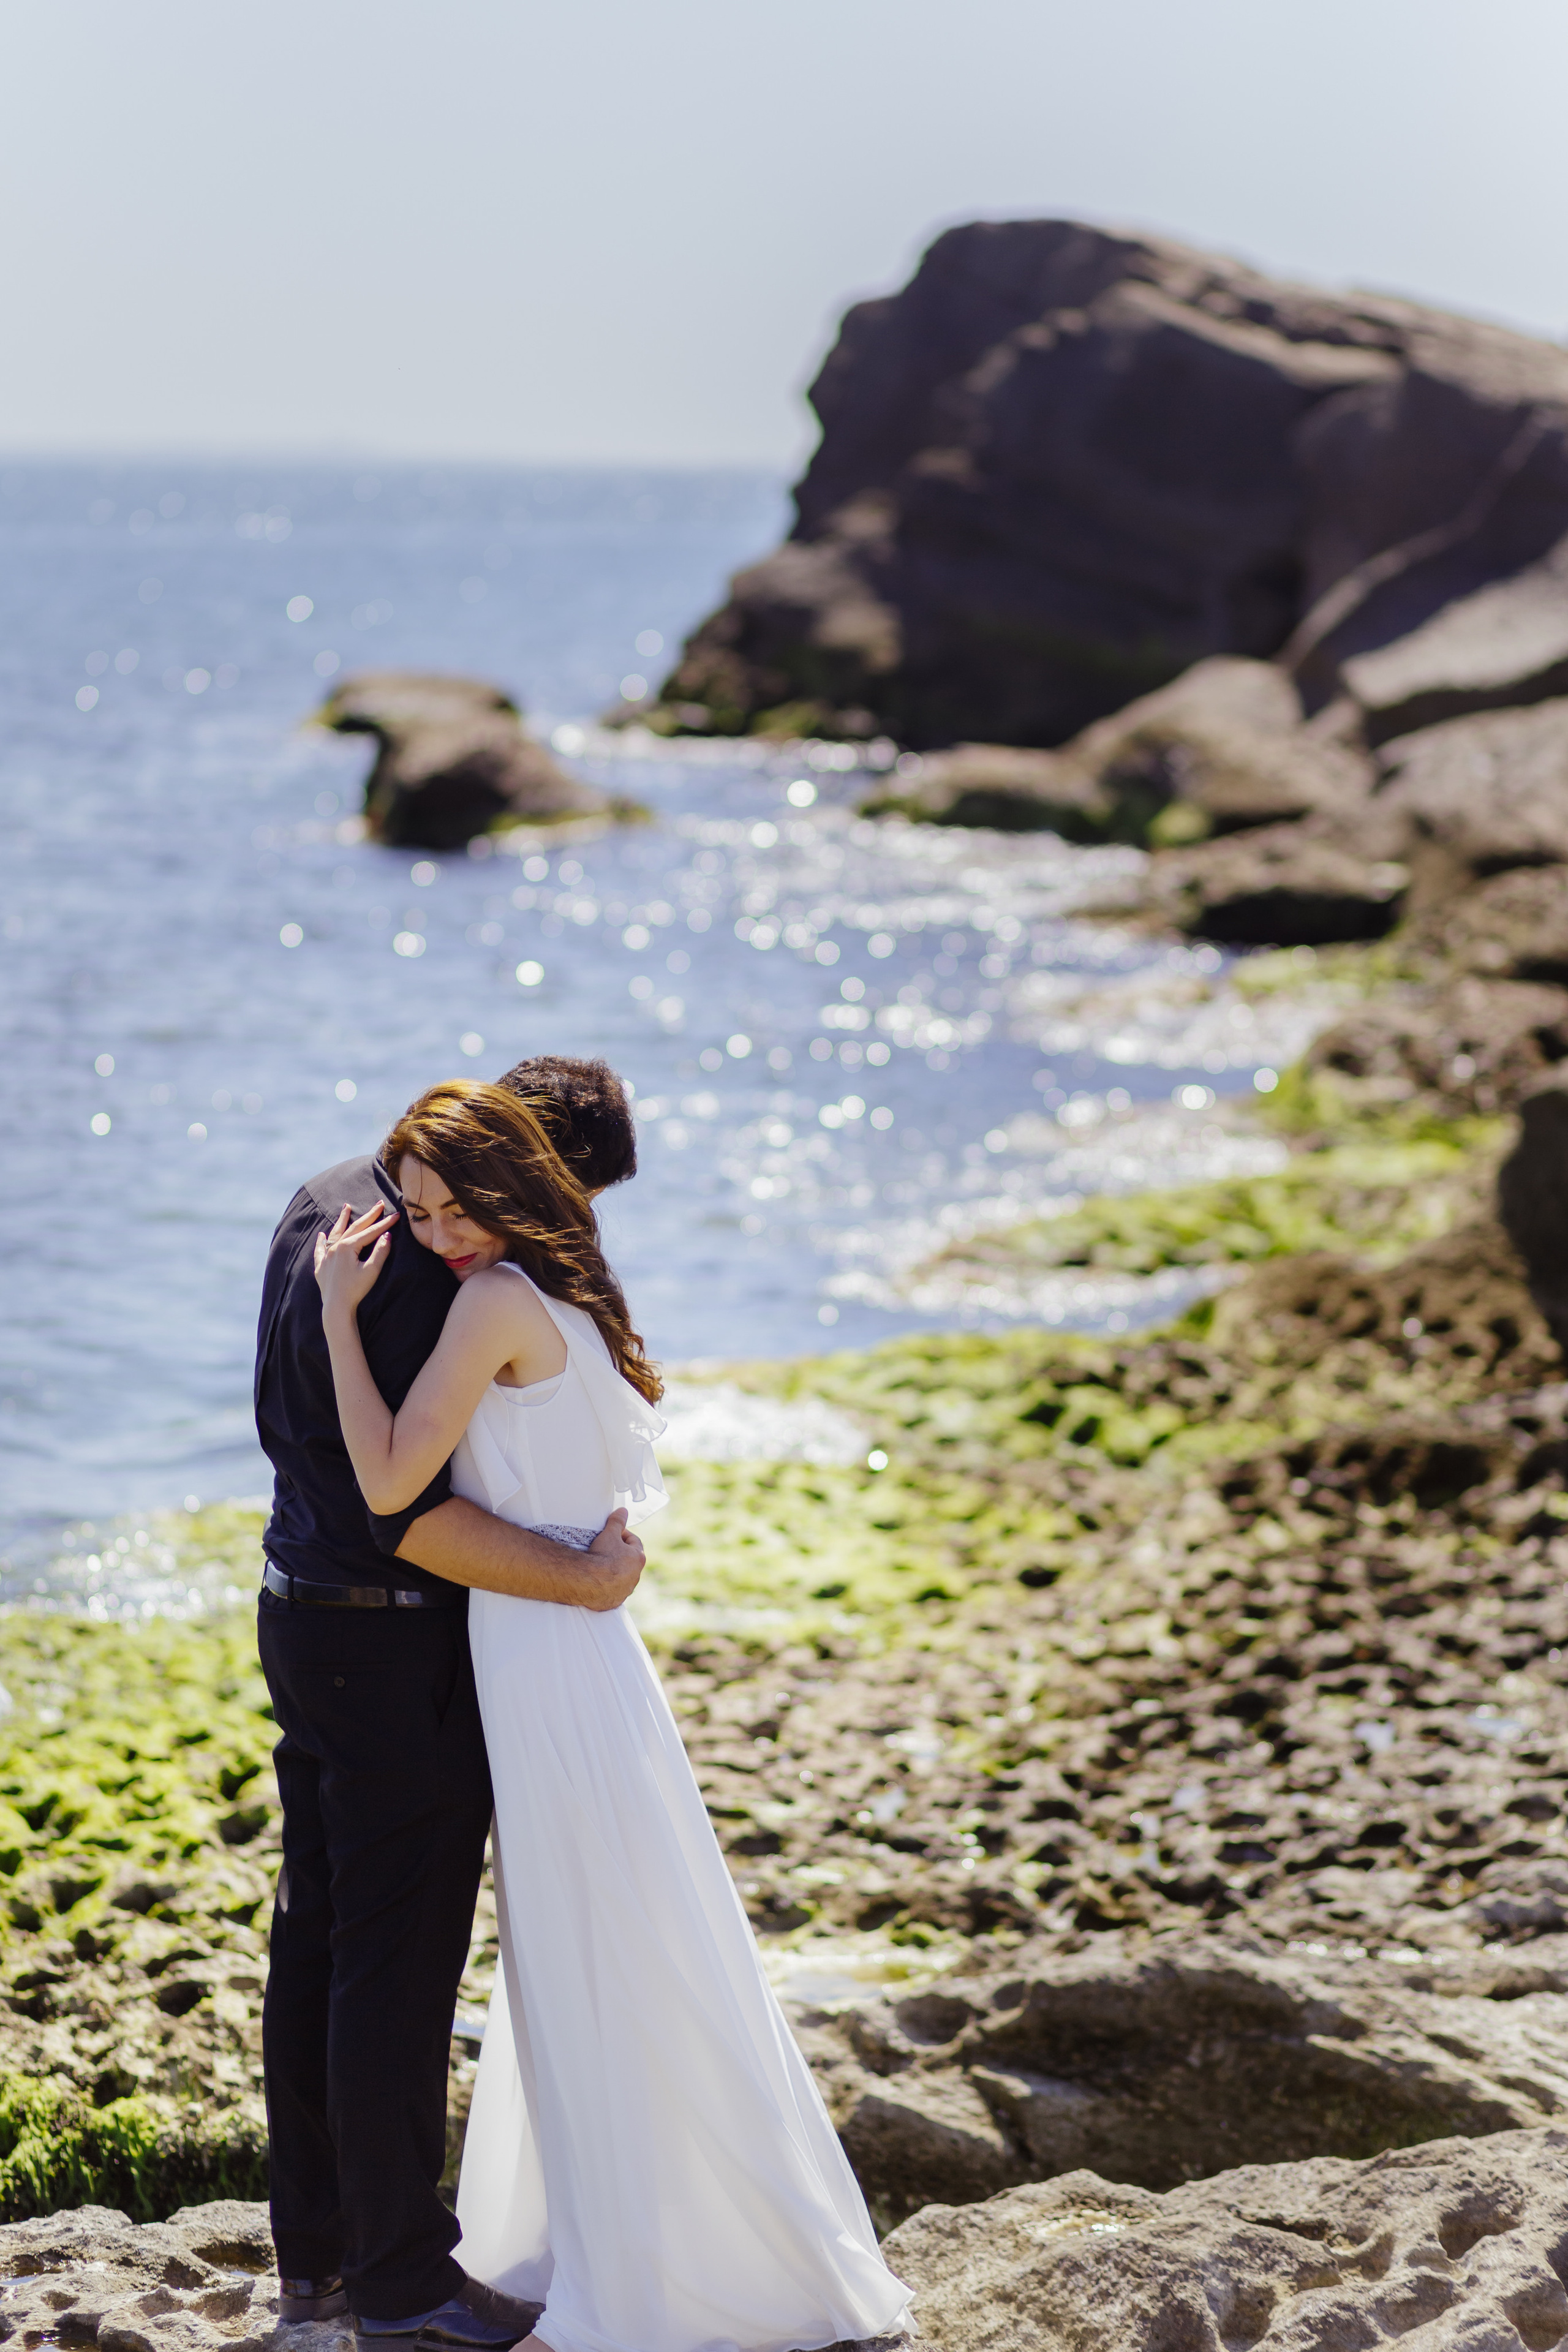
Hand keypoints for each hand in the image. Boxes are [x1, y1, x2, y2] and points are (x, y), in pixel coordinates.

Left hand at [314, 1202, 397, 1319]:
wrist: (336, 1308)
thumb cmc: (355, 1290)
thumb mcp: (372, 1271)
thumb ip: (380, 1252)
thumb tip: (387, 1236)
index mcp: (348, 1247)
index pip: (370, 1232)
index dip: (384, 1224)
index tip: (396, 1215)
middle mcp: (335, 1248)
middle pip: (354, 1228)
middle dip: (369, 1216)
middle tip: (379, 1204)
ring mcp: (327, 1257)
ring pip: (335, 1233)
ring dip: (342, 1220)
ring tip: (346, 1207)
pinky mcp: (321, 1267)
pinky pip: (320, 1250)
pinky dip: (321, 1241)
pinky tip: (321, 1235)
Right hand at [582, 1508, 644, 1610]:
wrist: (588, 1581)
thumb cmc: (602, 1555)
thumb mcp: (609, 1533)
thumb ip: (617, 1521)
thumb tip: (623, 1511)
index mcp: (638, 1558)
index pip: (634, 1542)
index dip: (623, 1535)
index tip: (614, 1533)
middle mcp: (636, 1576)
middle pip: (630, 1561)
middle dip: (620, 1554)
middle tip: (606, 1549)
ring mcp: (626, 1590)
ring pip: (623, 1578)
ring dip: (615, 1572)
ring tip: (600, 1566)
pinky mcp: (615, 1601)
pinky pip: (613, 1592)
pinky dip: (608, 1586)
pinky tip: (598, 1581)